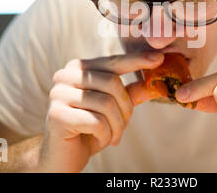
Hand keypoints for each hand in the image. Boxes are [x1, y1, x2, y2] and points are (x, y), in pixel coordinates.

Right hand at [38, 52, 163, 171]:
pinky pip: (96, 121)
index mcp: (78, 68)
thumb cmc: (89, 130)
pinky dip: (105, 134)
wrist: (62, 157)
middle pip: (112, 83)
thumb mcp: (113, 110)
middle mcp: (64, 76)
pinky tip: (102, 140)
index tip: (159, 58)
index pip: (112, 62)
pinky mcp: (57, 115)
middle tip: (124, 126)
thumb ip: (130, 94)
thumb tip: (154, 84)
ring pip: (106, 103)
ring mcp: (58, 94)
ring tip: (113, 136)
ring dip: (117, 125)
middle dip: (126, 109)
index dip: (136, 60)